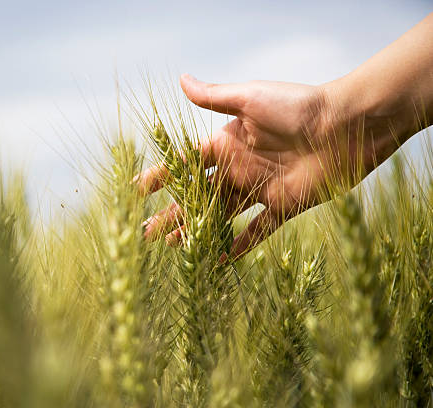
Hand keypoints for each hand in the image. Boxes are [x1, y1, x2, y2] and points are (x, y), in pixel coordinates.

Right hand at [139, 74, 336, 257]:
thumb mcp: (250, 98)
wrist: (347, 127)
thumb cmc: (298, 107)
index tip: (137, 190)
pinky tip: (222, 260)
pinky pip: (259, 231)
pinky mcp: (282, 207)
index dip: (161, 176)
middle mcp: (239, 168)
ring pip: (220, 215)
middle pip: (197, 196)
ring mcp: (259, 189)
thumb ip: (215, 96)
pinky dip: (242, 245)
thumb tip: (181, 79)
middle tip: (147, 232)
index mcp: (227, 143)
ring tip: (174, 248)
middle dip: (172, 213)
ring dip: (198, 231)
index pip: (185, 164)